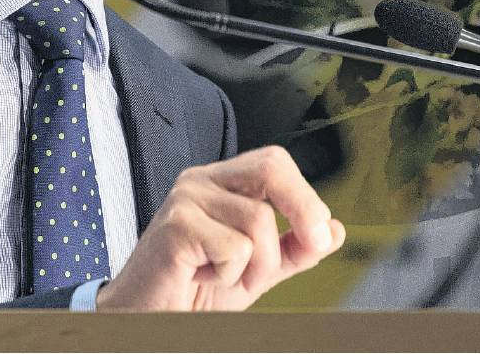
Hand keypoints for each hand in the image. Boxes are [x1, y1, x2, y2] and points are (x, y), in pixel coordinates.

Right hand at [95, 145, 344, 310]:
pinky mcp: (175, 226)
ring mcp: (186, 199)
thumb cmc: (191, 291)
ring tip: (223, 275)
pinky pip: (233, 248)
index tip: (322, 235)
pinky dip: (229, 275)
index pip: (274, 161)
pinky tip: (202, 277)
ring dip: (256, 264)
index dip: (306, 195)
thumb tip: (335, 230)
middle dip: (303, 208)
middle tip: (314, 243)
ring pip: (259, 220)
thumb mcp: (254, 269)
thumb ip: (291, 248)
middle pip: (271, 167)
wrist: (144, 317)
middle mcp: (201, 181)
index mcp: (219, 183)